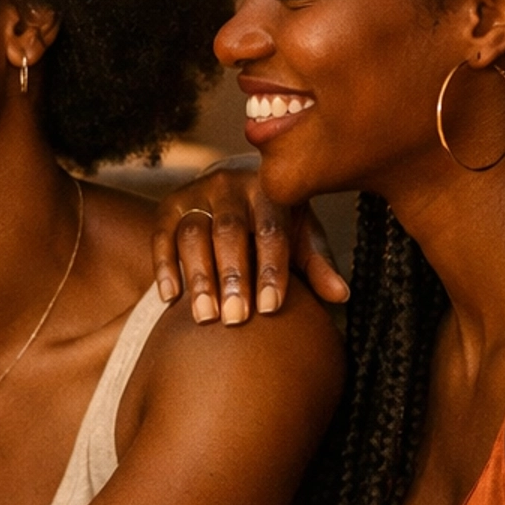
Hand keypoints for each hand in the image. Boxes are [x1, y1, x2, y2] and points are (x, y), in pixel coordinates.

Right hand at [151, 154, 348, 323]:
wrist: (234, 186)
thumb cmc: (273, 220)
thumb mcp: (299, 235)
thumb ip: (316, 263)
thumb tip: (342, 296)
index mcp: (270, 191)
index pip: (271, 231)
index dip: (271, 269)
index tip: (270, 308)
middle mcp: (231, 185)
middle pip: (229, 232)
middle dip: (232, 277)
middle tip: (235, 319)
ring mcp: (197, 192)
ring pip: (194, 234)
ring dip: (199, 277)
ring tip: (205, 317)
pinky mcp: (170, 204)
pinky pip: (162, 235)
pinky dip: (164, 266)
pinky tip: (170, 297)